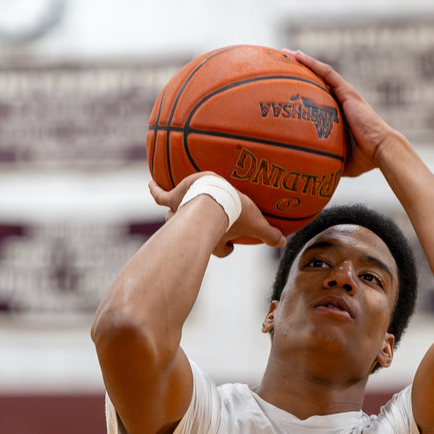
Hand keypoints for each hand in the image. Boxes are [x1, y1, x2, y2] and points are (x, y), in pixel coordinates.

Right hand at [149, 173, 283, 254]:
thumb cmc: (234, 214)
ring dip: (174, 214)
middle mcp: (197, 228)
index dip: (226, 249)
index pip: (222, 249)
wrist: (212, 199)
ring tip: (171, 205)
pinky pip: (160, 196)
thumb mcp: (256, 222)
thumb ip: (269, 234)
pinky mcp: (174, 199)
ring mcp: (182, 214)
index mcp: (217, 237)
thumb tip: (283, 243)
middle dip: (197, 232)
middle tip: (199, 226)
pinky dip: (155, 190)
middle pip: (196, 233)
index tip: (231, 246)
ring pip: (174, 217)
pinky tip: (151, 183)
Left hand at [286, 49, 400, 177]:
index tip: (286, 88)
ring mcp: (344, 94)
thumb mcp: (340, 159)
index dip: (304, 90)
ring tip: (285, 53)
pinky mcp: (347, 91)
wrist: (380, 150)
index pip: (319, 97)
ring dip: (303, 61)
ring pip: (320, 72)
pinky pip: (326, 73)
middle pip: (317, 81)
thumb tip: (312, 173)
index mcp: (339, 113)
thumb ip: (327, 159)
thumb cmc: (364, 158)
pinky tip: (297, 55)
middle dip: (299, 71)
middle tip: (280, 65)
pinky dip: (312, 63)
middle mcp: (341, 100)